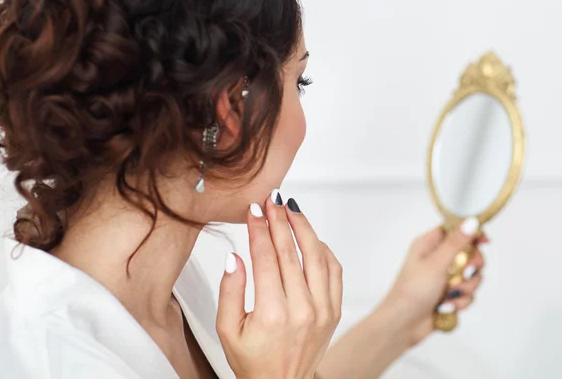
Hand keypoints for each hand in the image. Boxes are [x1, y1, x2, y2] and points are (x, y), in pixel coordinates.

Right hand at [216, 193, 342, 378]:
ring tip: (291, 209)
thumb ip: (229, 291)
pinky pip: (334, 270)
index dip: (259, 229)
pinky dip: (324, 249)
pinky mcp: (334, 311)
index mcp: (273, 314)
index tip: (254, 209)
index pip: (266, 257)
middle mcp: (302, 309)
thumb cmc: (254, 361)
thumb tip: (234, 257)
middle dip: (280, 220)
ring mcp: (323, 310)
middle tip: (272, 200)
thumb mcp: (227, 330)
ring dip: (304, 228)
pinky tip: (310, 237)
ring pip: (317, 256)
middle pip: (291, 251)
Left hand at [377, 218, 485, 346]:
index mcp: (428, 244)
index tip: (484, 242)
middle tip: (463, 274)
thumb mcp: (436, 263)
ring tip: (449, 295)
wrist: (403, 324)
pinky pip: (467, 294)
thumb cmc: (412, 291)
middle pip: (469, 254)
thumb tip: (471, 222)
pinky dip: (460, 302)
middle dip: (470, 268)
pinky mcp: (447, 294)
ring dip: (464, 288)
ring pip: (471, 276)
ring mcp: (442, 277)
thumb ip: (456, 243)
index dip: (471, 234)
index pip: (455, 230)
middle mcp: (436, 258)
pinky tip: (446, 307)